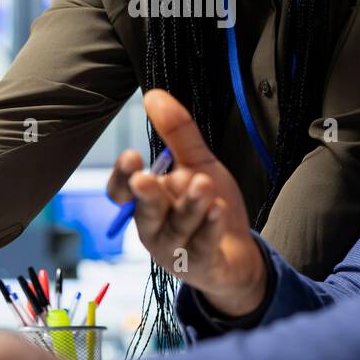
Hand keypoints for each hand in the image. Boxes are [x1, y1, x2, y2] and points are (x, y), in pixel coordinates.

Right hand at [119, 89, 266, 317]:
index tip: (131, 156)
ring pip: (178, 228)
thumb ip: (177, 133)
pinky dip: (210, 227)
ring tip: (203, 185)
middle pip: (145, 212)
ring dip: (189, 206)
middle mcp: (155, 228)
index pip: (121, 193)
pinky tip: (218, 210)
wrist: (237, 254)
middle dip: (146, 195)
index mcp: (148, 203)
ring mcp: (176, 251)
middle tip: (146, 179)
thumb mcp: (197, 165)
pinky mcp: (201, 265)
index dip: (121, 178)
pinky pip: (203, 246)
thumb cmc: (208, 208)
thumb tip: (153, 93)